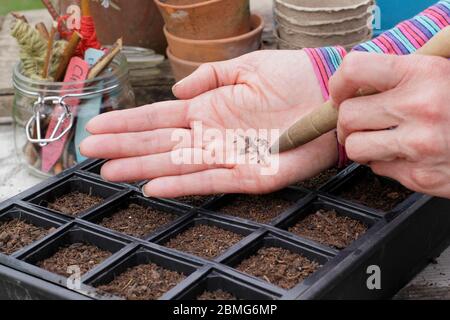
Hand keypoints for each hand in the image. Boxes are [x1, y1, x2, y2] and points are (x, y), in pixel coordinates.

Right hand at [81, 50, 337, 197]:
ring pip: (178, 164)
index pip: (159, 118)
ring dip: (143, 167)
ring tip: (111, 171)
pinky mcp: (252, 174)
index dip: (128, 123)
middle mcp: (213, 134)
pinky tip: (154, 186)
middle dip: (125, 146)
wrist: (330, 93)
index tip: (99, 128)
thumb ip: (209, 77)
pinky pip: (212, 181)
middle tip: (90, 152)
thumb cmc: (292, 77)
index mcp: (210, 109)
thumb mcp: (245, 67)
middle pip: (160, 142)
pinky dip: (182, 184)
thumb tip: (176, 93)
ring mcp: (230, 155)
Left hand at [330, 52, 449, 197]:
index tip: (341, 93)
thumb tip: (353, 85)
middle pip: (347, 116)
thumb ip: (401, 77)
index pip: (355, 69)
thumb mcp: (440, 74)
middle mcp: (419, 108)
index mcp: (424, 73)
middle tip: (360, 121)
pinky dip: (383, 162)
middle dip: (347, 121)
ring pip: (355, 148)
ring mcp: (419, 146)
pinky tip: (405, 154)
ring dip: (362, 144)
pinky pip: (377, 169)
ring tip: (381, 139)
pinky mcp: (420, 177)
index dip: (339, 83)